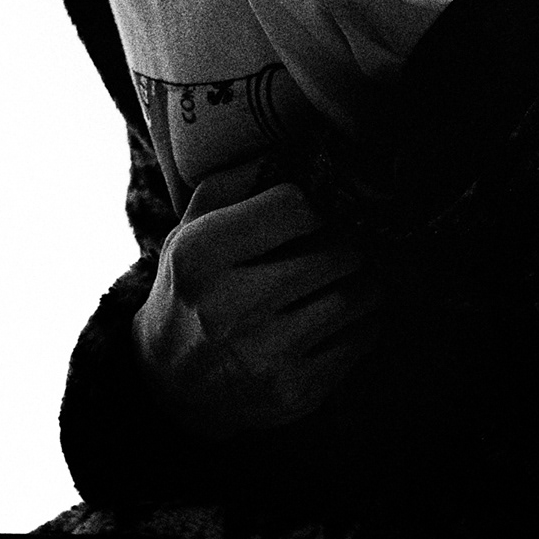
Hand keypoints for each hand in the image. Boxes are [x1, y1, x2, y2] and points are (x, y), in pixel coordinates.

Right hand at [131, 154, 381, 438]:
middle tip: (343, 241)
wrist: (172, 385)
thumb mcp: (190, 229)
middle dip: (348, 242)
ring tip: (349, 275)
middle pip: (338, 252)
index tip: (313, 211)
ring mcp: (265, 356)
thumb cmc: (191, 289)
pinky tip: (343, 316)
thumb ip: (235, 182)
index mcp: (200, 255)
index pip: (296, 206)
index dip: (315, 204)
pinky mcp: (296, 393)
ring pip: (359, 297)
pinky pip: (362, 340)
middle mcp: (229, 307)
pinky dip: (365, 321)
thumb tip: (297, 145)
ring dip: (366, 280)